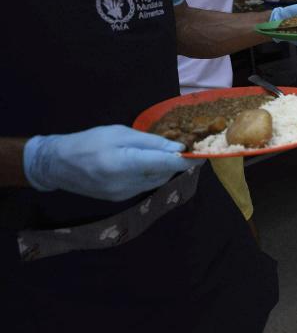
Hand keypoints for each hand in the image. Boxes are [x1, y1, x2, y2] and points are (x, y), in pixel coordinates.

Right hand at [23, 125, 201, 201]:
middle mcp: (126, 184)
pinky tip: (150, 164)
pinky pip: (145, 186)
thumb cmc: (89, 142)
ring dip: (166, 170)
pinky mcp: (121, 199)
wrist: (57, 165)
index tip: (203, 154)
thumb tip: (178, 148)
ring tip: (170, 155)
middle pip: (164, 174)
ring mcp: (124, 195)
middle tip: (189, 150)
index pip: (166, 164)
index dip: (187, 160)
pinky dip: (152, 175)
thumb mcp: (120, 133)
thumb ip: (150, 142)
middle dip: (178, 163)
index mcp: (125, 164)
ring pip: (157, 182)